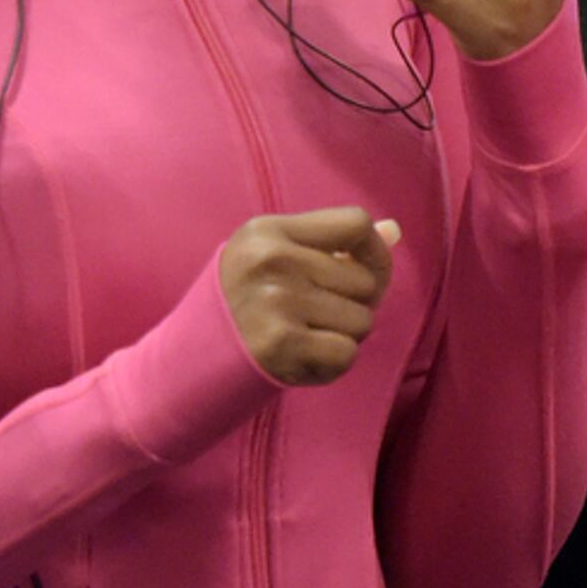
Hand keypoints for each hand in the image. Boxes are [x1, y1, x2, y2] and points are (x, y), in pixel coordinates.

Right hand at [221, 207, 398, 387]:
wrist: (192, 357)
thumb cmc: (244, 300)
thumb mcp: (274, 255)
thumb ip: (334, 242)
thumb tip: (394, 231)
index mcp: (268, 230)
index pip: (355, 224)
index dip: (373, 252)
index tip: (362, 272)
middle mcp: (272, 261)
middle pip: (365, 281)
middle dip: (353, 304)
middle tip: (317, 315)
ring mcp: (276, 303)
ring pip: (362, 321)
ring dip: (344, 335)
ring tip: (307, 334)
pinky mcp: (281, 345)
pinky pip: (347, 354)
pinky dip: (332, 363)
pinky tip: (303, 357)